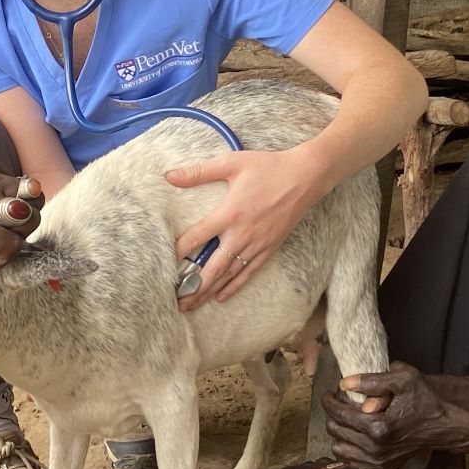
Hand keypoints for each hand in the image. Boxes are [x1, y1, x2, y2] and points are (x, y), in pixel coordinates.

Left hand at [166, 146, 328, 309]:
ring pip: (229, 274)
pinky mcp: (269, 248)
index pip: (197, 238)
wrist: (305, 177)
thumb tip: (169, 176)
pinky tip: (221, 296)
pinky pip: (248, 272)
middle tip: (176, 300)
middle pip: (212, 267)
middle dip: (193, 286)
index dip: (179, 251)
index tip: (164, 261)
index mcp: (229, 214)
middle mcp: (241, 234)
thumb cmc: (268, 167)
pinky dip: (233, 286)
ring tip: (192, 304)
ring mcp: (257, 244)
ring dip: (209, 291)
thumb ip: (199, 172)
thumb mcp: (231, 163)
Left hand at [322, 362, 450, 468]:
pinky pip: (351, 462)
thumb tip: (344, 383)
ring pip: (339, 448)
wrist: (443, 426)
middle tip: (338, 403)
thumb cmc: (425, 400)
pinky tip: (354, 435)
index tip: (329, 393)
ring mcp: (378, 461)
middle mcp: (376, 448)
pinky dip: (347, 448)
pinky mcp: (382, 468)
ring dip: (337, 432)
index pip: (339, 413)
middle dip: (332, 414)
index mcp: (378, 427)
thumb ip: (372, 380)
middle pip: (336, 430)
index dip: (329, 401)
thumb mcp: (403, 379)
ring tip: (345, 419)